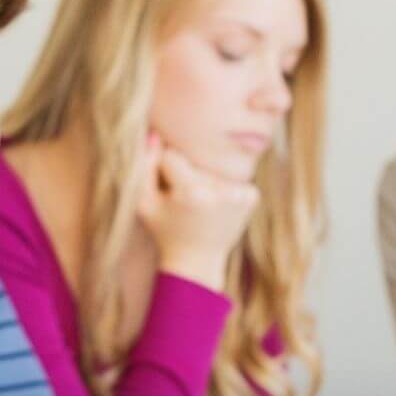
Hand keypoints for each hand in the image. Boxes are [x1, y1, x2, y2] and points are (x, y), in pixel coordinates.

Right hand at [136, 132, 257, 289]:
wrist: (197, 261)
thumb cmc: (166, 231)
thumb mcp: (144, 203)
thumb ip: (143, 168)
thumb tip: (154, 135)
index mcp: (192, 192)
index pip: (170, 157)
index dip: (162, 173)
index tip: (166, 194)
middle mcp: (219, 191)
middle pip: (193, 162)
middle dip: (184, 176)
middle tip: (183, 204)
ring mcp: (239, 193)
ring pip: (211, 168)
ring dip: (203, 180)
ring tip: (199, 206)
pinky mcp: (251, 196)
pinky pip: (229, 177)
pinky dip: (221, 188)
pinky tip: (215, 207)